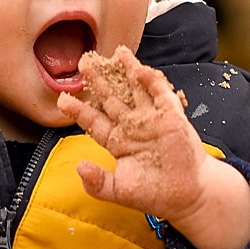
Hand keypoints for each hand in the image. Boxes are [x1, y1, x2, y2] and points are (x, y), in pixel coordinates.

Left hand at [55, 46, 249, 248]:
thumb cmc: (153, 193)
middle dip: (98, 81)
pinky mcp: (172, 117)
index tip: (62, 99)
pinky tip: (140, 70)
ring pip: (136, 90)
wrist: (187, 196)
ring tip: (117, 52)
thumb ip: (97, 183)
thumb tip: (79, 167)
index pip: (93, 121)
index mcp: (117, 141)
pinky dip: (152, 82)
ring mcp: (152, 119)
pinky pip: (161, 95)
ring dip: (127, 71)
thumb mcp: (120, 191)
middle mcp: (132, 126)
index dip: (78, 110)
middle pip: (111, 98)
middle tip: (83, 62)